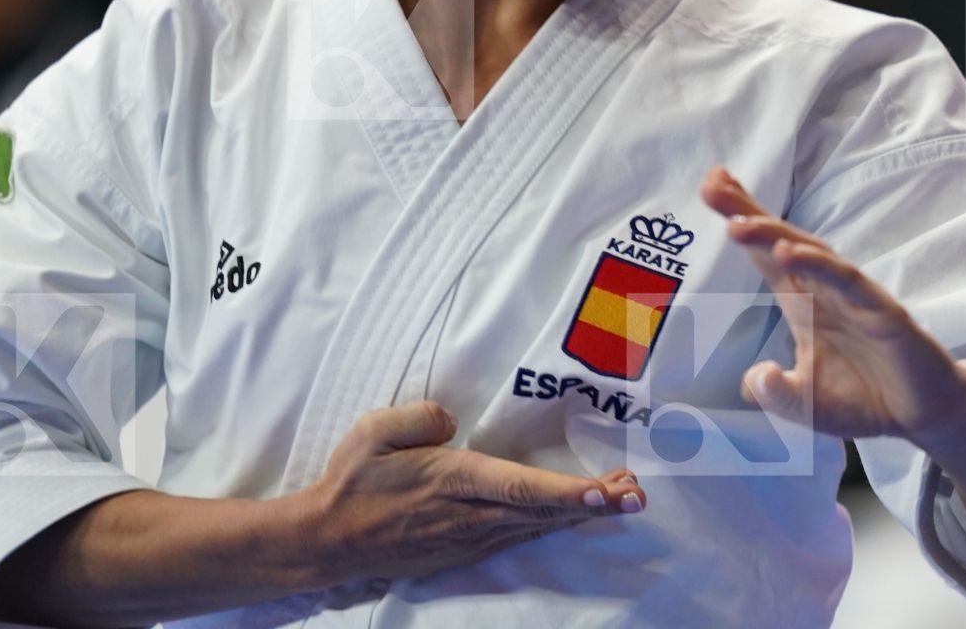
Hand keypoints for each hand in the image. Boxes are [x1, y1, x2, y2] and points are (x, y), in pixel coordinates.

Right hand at [299, 401, 646, 585]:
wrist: (327, 541)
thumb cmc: (352, 482)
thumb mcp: (374, 433)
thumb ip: (418, 417)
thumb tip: (452, 420)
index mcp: (454, 480)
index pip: (520, 488)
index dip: (566, 492)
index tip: (603, 491)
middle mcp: (470, 514)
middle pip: (543, 510)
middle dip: (595, 503)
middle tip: (638, 494)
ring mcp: (470, 536)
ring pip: (537, 525)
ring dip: (581, 511)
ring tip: (623, 496)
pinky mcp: (466, 548)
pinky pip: (521, 534)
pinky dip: (554, 522)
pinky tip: (577, 513)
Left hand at [699, 165, 965, 441]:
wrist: (923, 416)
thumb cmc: (865, 400)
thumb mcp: (807, 407)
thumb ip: (777, 395)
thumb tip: (753, 380)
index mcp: (805, 304)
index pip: (767, 254)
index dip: (742, 221)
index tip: (711, 187)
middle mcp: (826, 292)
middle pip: (783, 242)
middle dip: (748, 213)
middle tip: (713, 184)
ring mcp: (855, 298)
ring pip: (812, 255)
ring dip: (775, 236)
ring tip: (738, 223)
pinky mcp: (882, 313)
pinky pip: (848, 282)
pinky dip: (818, 266)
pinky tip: (789, 253)